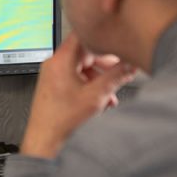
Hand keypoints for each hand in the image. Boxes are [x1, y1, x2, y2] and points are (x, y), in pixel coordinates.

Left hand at [20, 32, 136, 158]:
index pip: (84, 35)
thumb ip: (117, 76)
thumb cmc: (61, 121)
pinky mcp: (54, 87)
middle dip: (105, 64)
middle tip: (120, 71)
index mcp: (61, 60)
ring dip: (99, 78)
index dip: (102, 38)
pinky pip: (75, 78)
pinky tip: (99, 101)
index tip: (117, 43)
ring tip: (110, 93)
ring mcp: (52, 75)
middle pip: (85, 53)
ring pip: (82, 67)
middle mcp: (54, 64)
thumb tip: (131, 64)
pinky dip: (89, 86)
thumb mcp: (96, 96)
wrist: (45, 140)